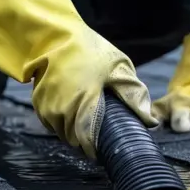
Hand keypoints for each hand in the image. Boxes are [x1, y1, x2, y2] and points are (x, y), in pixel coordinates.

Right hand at [0, 0, 157, 157]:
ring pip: (60, 132)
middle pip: (72, 139)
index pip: (86, 140)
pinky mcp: (38, 101)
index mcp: (83, 102)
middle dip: (85, 143)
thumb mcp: (119, 68)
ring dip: (72, 133)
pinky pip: (50, 121)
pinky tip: (72, 116)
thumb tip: (151, 121)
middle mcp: (61, 108)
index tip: (102, 153)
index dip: (94, 150)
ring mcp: (47, 106)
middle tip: (98, 139)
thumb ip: (134, 95)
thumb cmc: (90, 50)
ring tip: (86, 129)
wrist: (55, 35)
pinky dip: (61, 123)